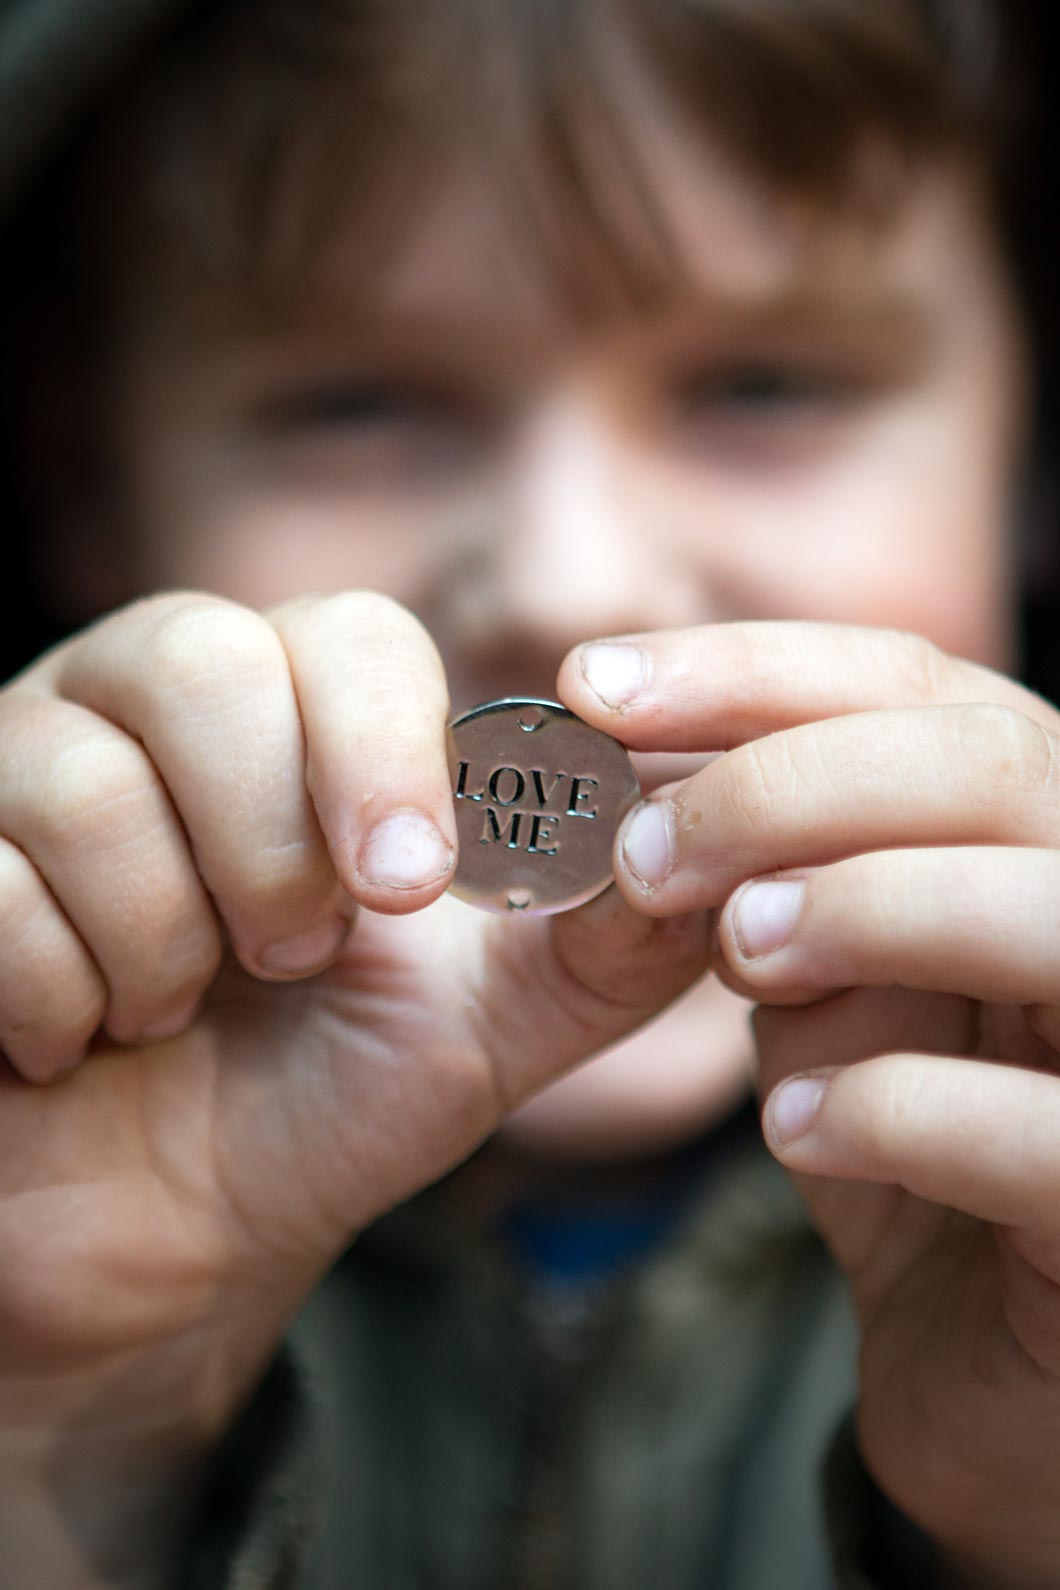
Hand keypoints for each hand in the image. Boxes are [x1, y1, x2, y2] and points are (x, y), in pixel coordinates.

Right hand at [0, 591, 707, 1418]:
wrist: (173, 1229)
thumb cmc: (332, 1099)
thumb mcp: (502, 1025)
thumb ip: (616, 936)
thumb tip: (737, 839)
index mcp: (304, 713)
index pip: (345, 632)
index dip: (378, 747)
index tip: (407, 889)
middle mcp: (154, 702)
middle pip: (195, 658)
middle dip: (259, 841)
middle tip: (289, 960)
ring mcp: (28, 762)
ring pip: (72, 771)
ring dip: (156, 939)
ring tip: (178, 1011)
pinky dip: (50, 994)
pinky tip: (77, 1041)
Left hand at [561, 622, 1059, 1588]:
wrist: (999, 1365)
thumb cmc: (913, 1147)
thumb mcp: (828, 997)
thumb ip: (768, 892)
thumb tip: (648, 795)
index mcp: (1042, 831)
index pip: (923, 685)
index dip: (753, 670)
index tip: (593, 687)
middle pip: (991, 762)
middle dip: (788, 785)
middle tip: (645, 852)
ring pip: (1047, 911)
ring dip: (862, 908)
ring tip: (736, 953)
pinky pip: (1044, 1133)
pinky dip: (898, 1108)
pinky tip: (795, 1127)